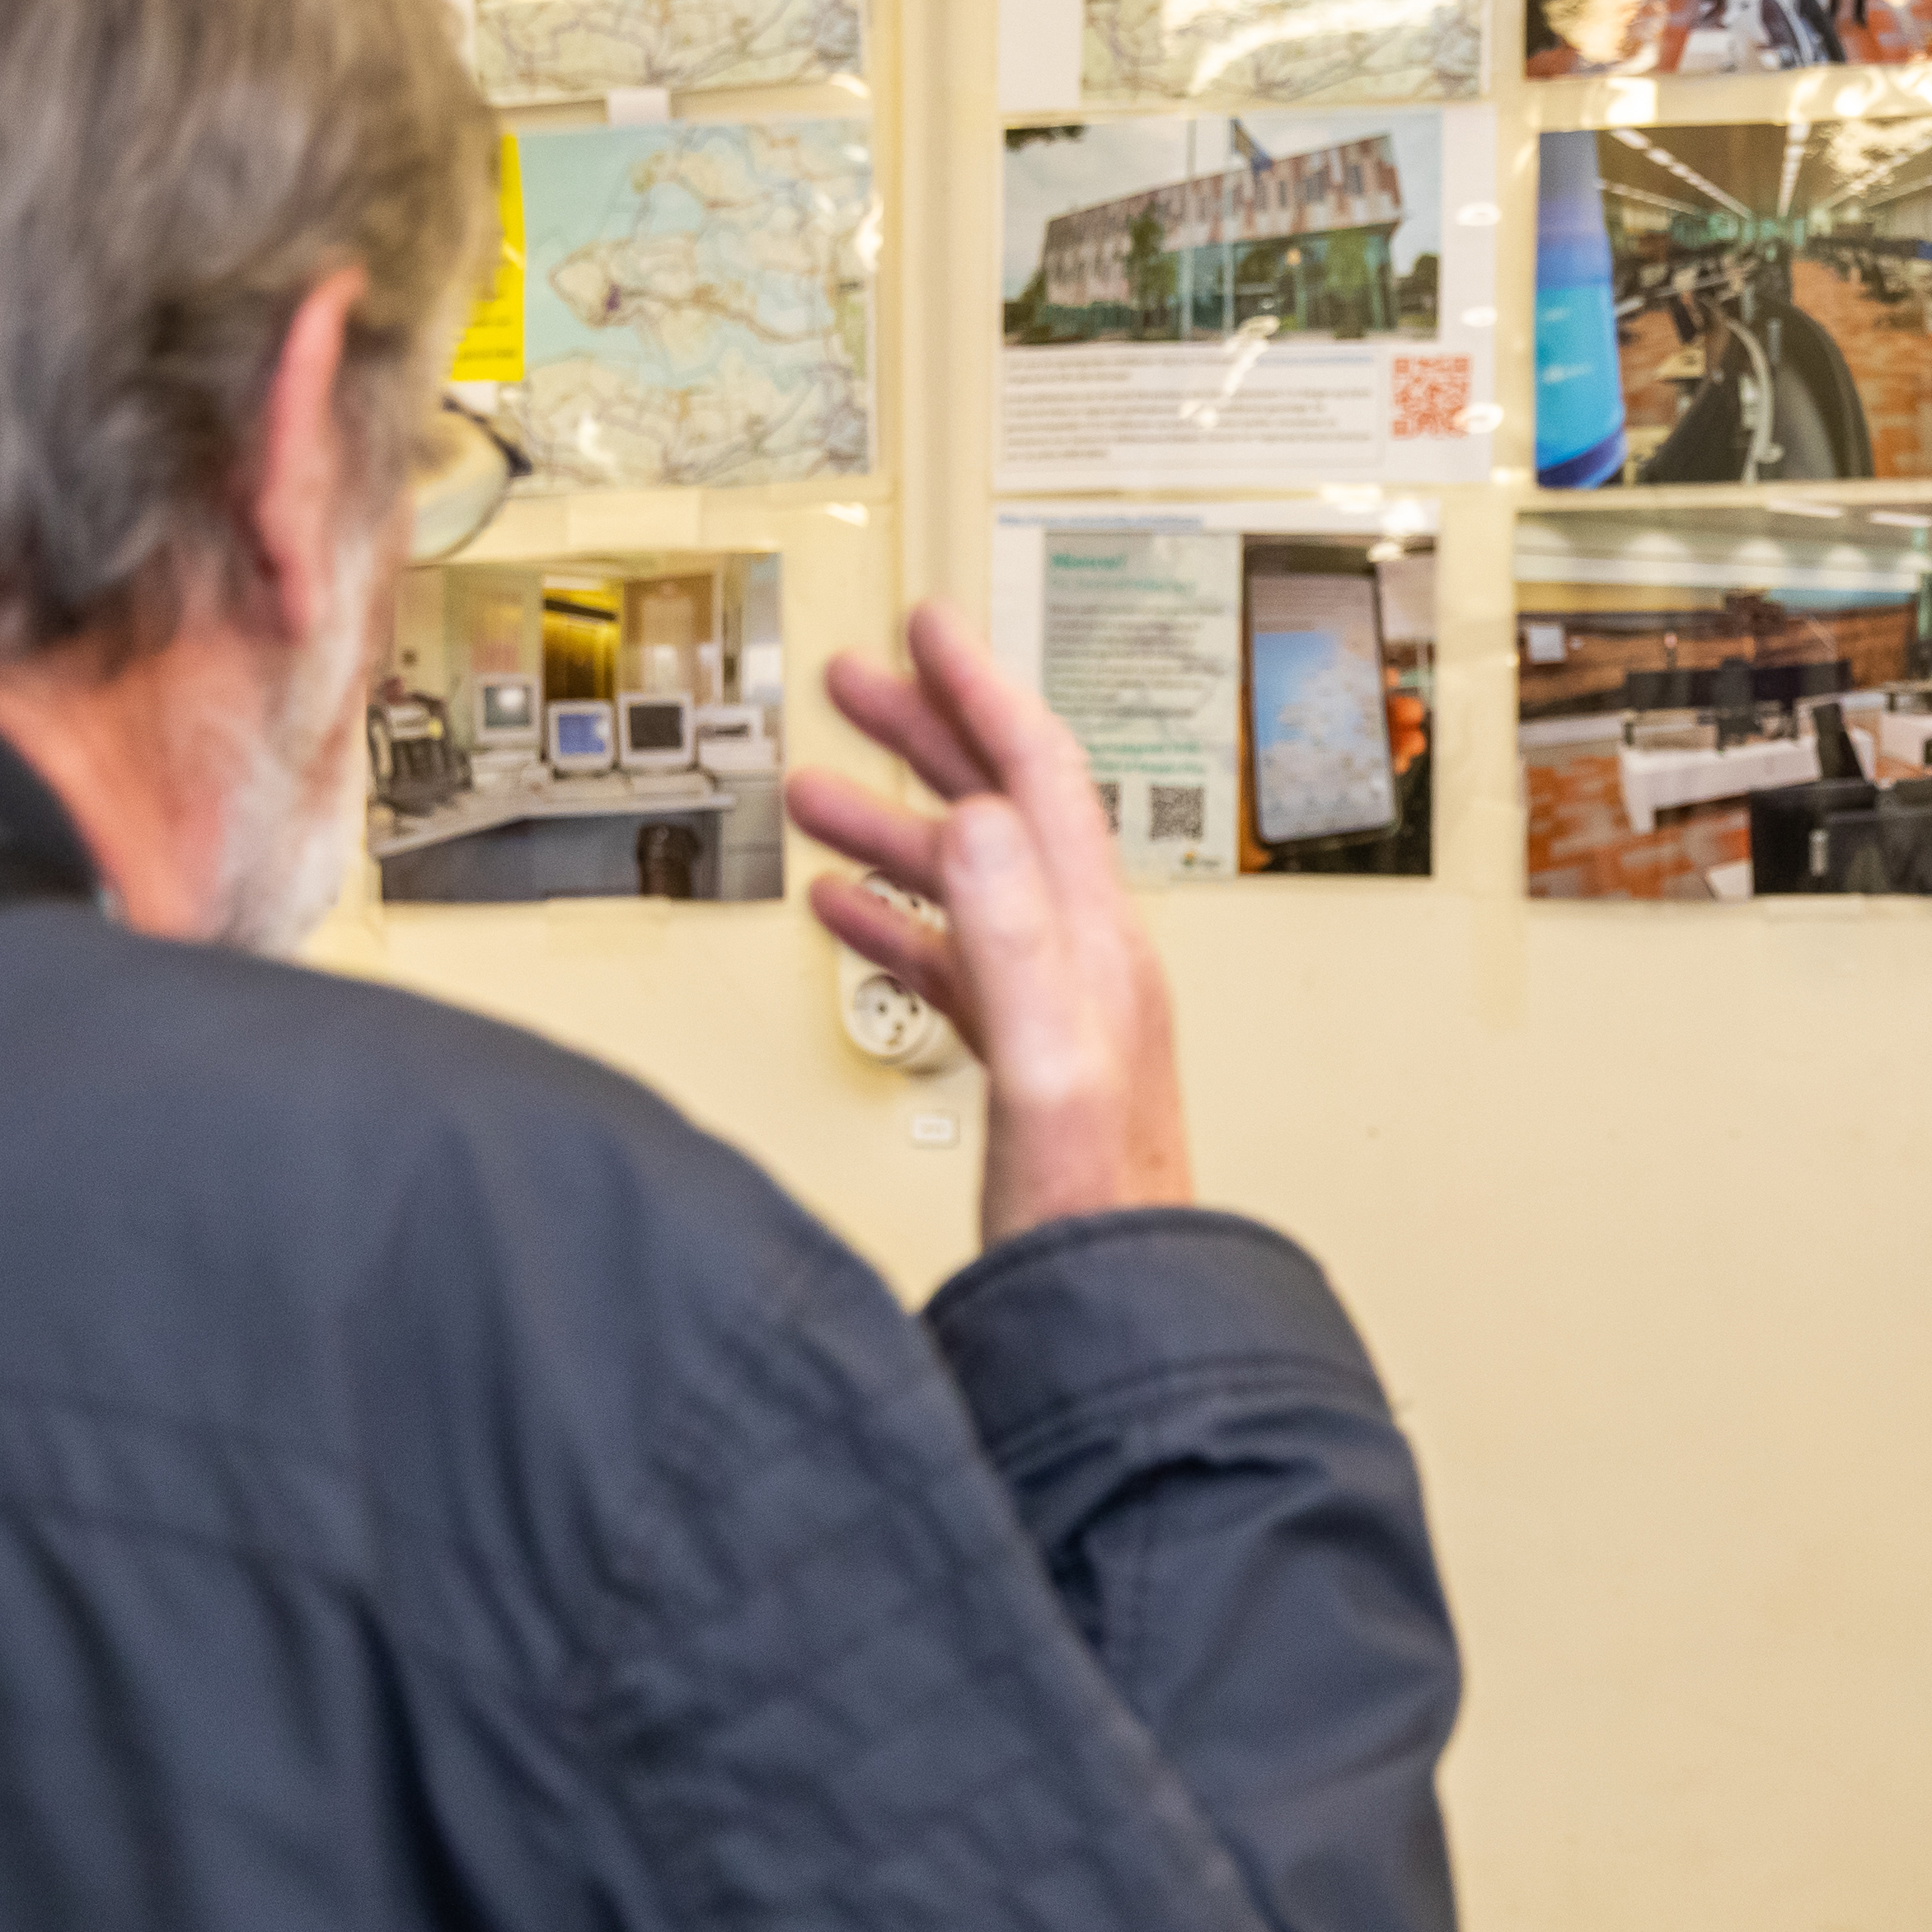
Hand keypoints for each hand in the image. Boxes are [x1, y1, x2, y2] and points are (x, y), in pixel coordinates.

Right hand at [791, 605, 1190, 1244]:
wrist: (1113, 1303)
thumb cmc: (1097, 1208)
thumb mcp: (1050, 1061)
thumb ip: (1014, 937)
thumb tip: (982, 817)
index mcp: (1091, 941)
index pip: (1039, 776)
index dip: (981, 691)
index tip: (931, 629)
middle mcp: (1082, 958)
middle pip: (1001, 807)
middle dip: (925, 733)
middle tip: (857, 682)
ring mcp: (1054, 1003)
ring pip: (965, 877)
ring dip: (890, 822)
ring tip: (818, 788)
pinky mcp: (1022, 1055)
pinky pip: (951, 954)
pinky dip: (893, 916)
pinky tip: (845, 909)